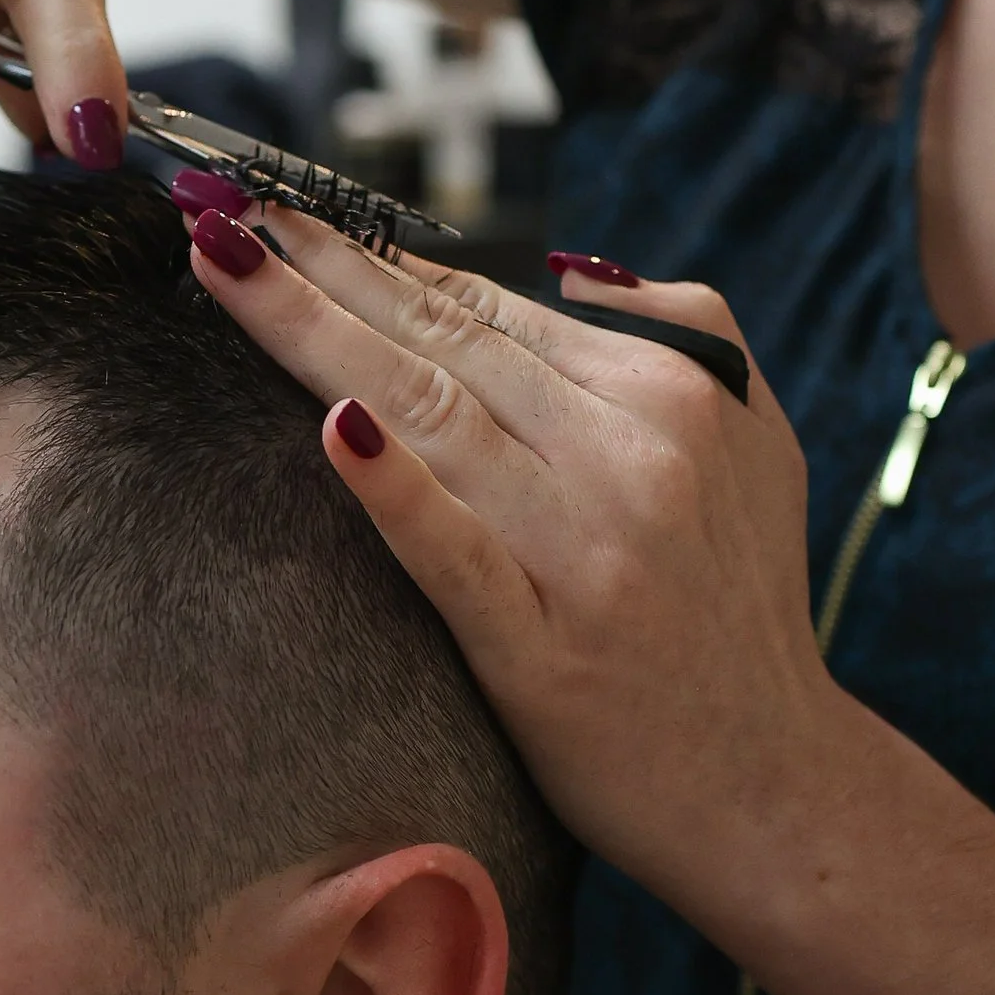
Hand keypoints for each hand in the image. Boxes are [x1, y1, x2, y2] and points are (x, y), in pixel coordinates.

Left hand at [186, 205, 847, 941]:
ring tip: (226, 267)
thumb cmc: (744, 610)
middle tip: (221, 205)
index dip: (376, 253)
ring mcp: (585, 552)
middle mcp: (630, 456)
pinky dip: (394, 488)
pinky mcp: (545, 651)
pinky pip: (454, 551)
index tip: (287, 208)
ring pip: (430, 414)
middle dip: (321, 265)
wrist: (773, 788)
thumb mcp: (763, 442)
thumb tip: (566, 265)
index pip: (489, 306)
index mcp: (669, 394)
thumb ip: (687, 330)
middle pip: (442, 338)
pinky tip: (330, 427)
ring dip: (313, 333)